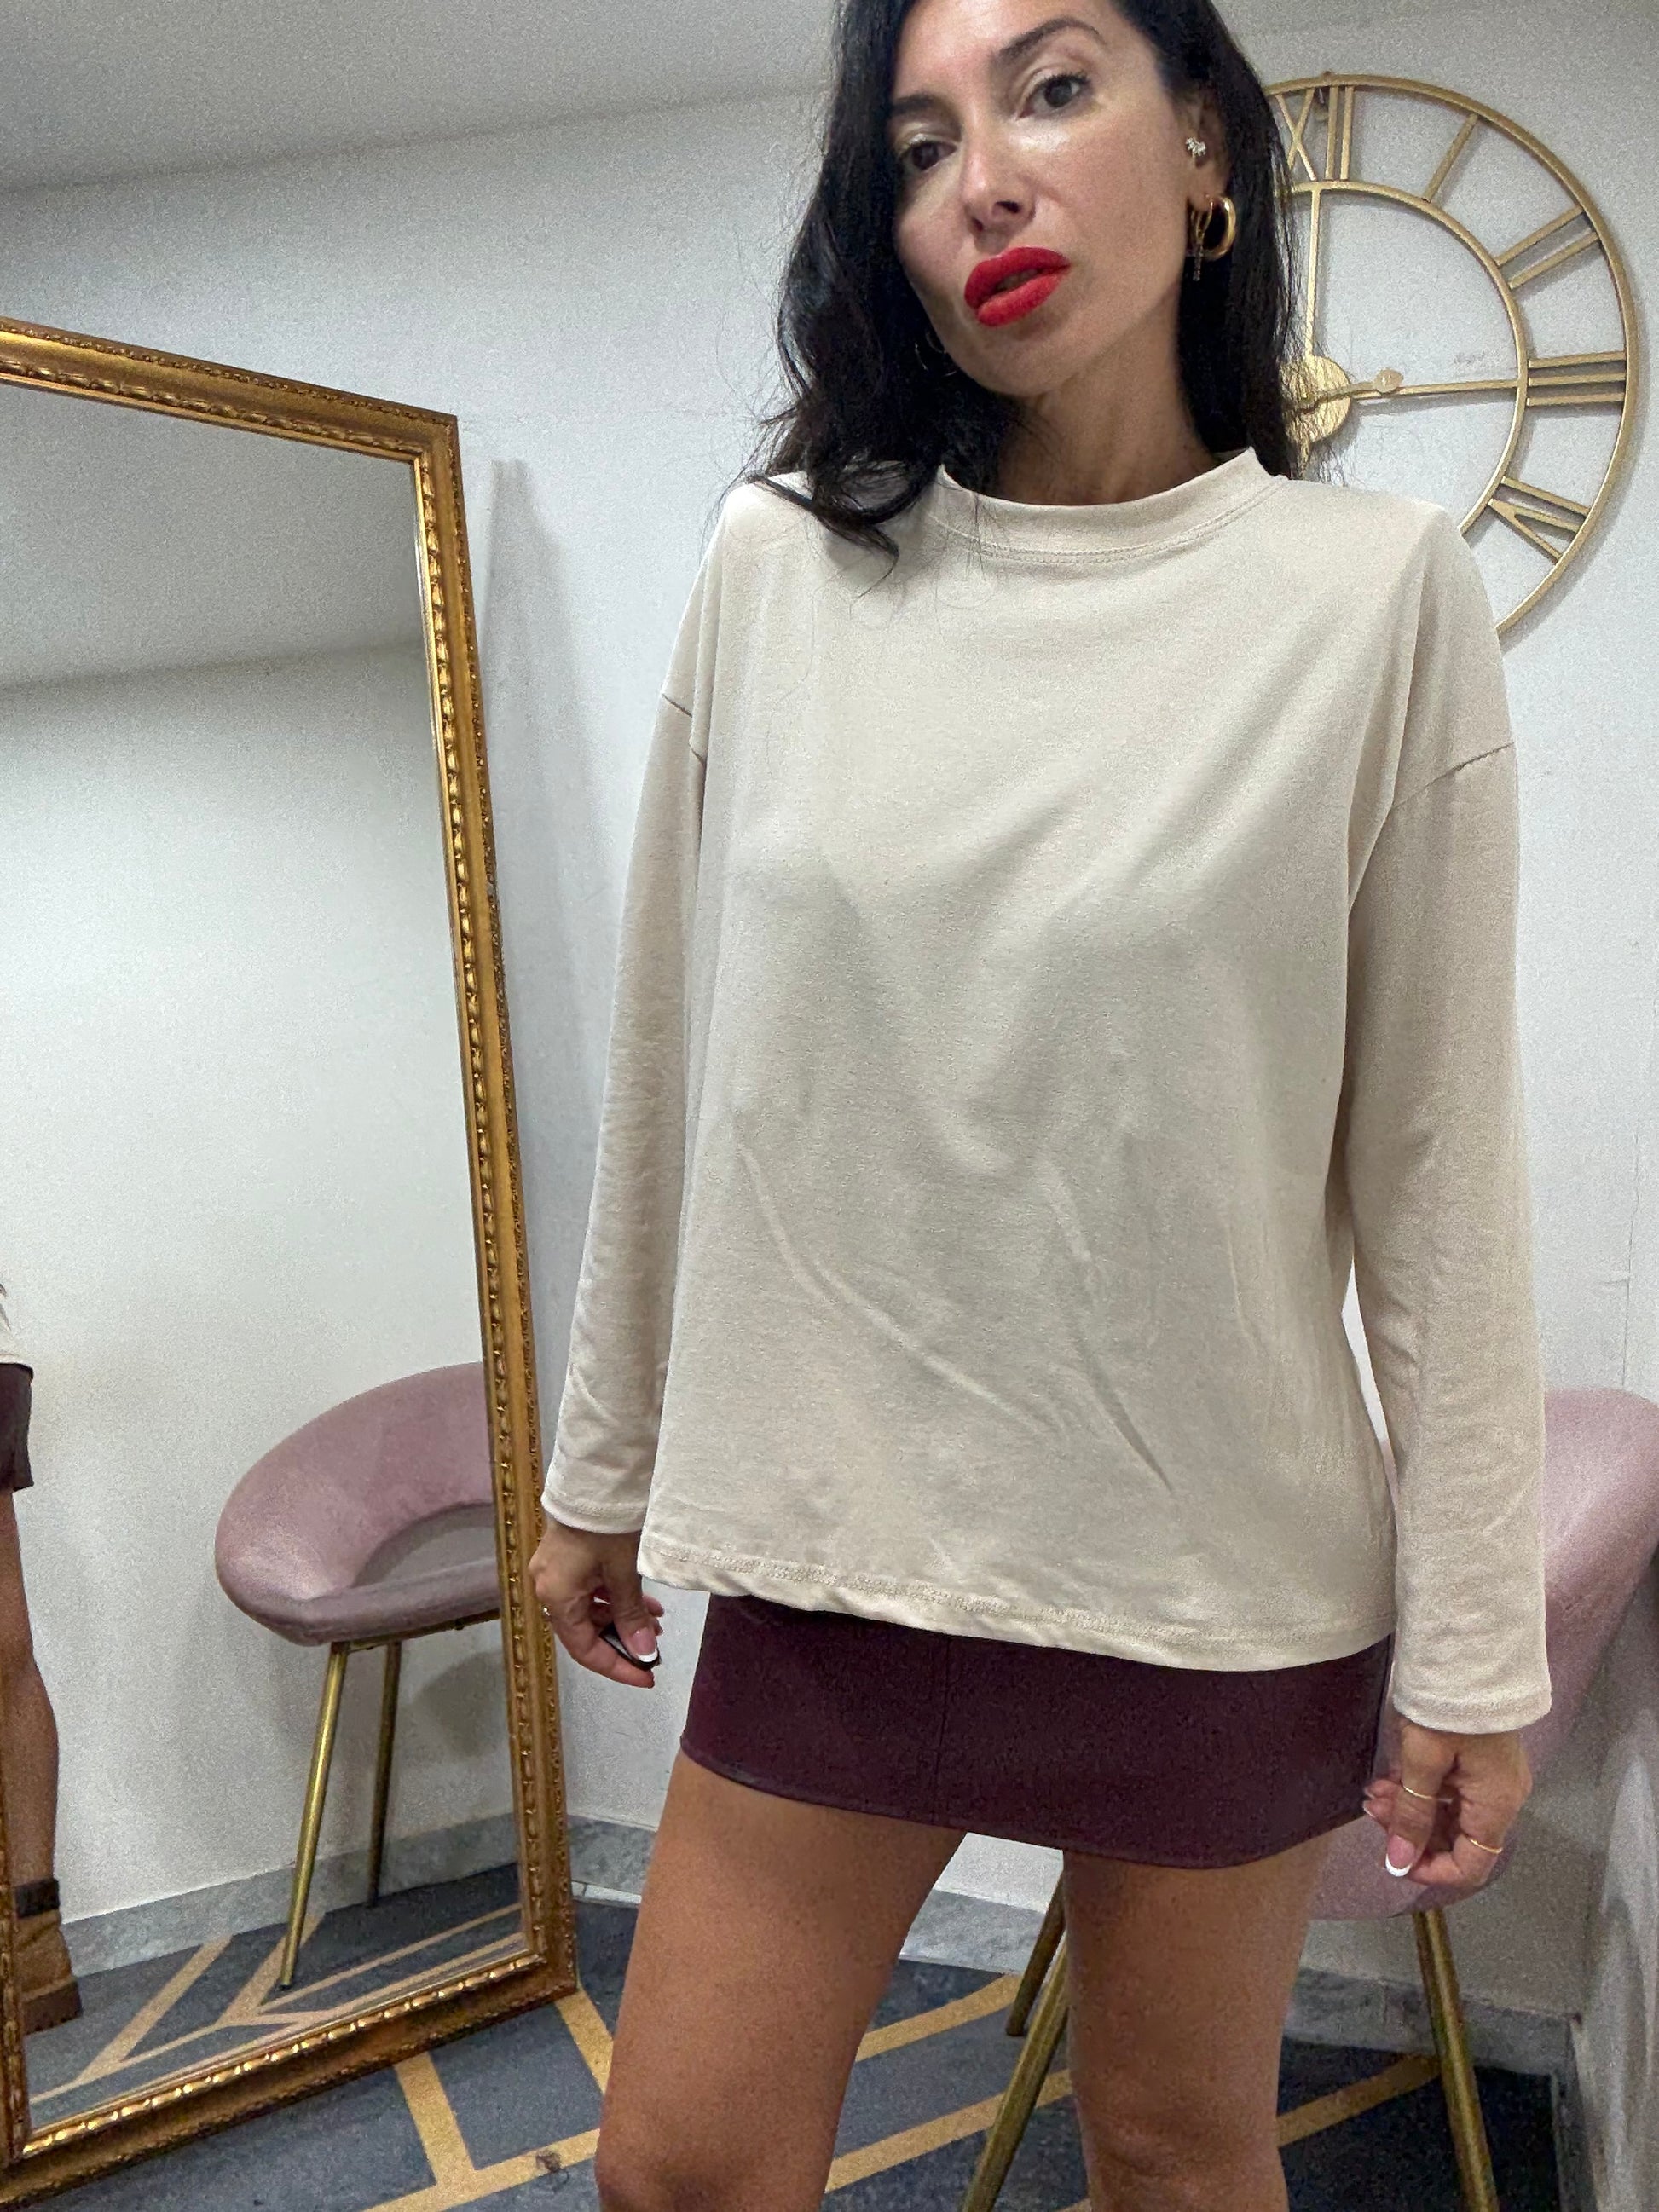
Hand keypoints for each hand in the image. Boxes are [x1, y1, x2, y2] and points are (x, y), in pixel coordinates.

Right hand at [528, 1516, 665, 1687]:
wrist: (595, 1478)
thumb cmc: (605, 1526)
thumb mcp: (622, 1572)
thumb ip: (631, 1615)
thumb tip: (644, 1653)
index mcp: (556, 1597)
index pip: (584, 1649)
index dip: (616, 1667)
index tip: (646, 1676)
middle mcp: (549, 1589)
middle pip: (585, 1631)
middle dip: (622, 1641)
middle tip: (655, 1649)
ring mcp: (556, 1574)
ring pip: (591, 1611)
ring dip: (622, 1618)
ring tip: (656, 1623)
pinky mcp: (568, 1559)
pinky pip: (590, 1591)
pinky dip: (616, 1599)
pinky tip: (645, 1602)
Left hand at [1362, 1717, 1530, 1891]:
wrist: (1466, 1649)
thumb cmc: (1446, 1704)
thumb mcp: (1422, 1760)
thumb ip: (1412, 1814)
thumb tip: (1399, 1864)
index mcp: (1497, 1804)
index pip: (1470, 1865)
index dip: (1430, 1869)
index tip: (1393, 1856)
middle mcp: (1501, 1797)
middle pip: (1456, 1839)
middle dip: (1411, 1831)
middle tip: (1374, 1807)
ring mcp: (1491, 1777)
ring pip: (1448, 1813)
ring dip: (1410, 1809)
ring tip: (1376, 1789)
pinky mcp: (1478, 1758)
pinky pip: (1449, 1790)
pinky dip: (1419, 1790)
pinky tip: (1390, 1776)